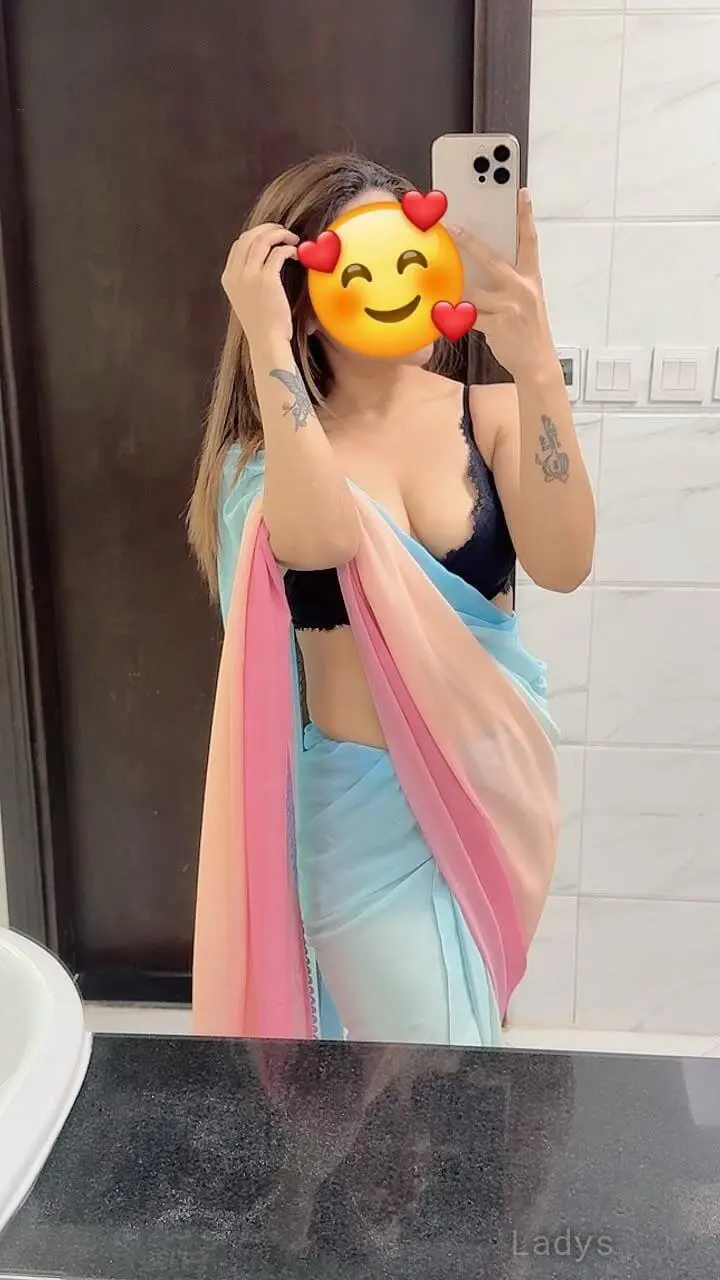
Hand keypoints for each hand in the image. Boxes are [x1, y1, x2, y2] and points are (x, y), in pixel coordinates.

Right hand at [221, 223, 298, 348]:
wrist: (267, 341)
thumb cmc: (263, 324)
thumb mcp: (247, 299)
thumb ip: (248, 279)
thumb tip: (263, 260)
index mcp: (228, 277)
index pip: (239, 244)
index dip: (256, 235)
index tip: (271, 236)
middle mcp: (236, 274)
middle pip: (250, 236)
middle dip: (269, 229)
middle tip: (284, 232)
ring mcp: (249, 276)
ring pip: (264, 240)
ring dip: (281, 235)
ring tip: (293, 239)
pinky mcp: (266, 279)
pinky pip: (278, 253)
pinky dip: (289, 249)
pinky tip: (297, 254)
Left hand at [452, 190, 555, 379]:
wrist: (537, 363)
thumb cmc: (529, 331)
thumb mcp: (527, 302)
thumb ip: (508, 284)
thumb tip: (478, 271)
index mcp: (531, 279)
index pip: (530, 241)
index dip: (526, 216)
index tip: (521, 194)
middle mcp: (522, 289)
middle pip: (493, 260)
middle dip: (471, 243)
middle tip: (454, 227)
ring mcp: (509, 307)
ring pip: (473, 292)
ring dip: (454, 290)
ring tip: (435, 283)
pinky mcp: (497, 325)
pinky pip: (468, 316)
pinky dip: (454, 316)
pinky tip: (442, 315)